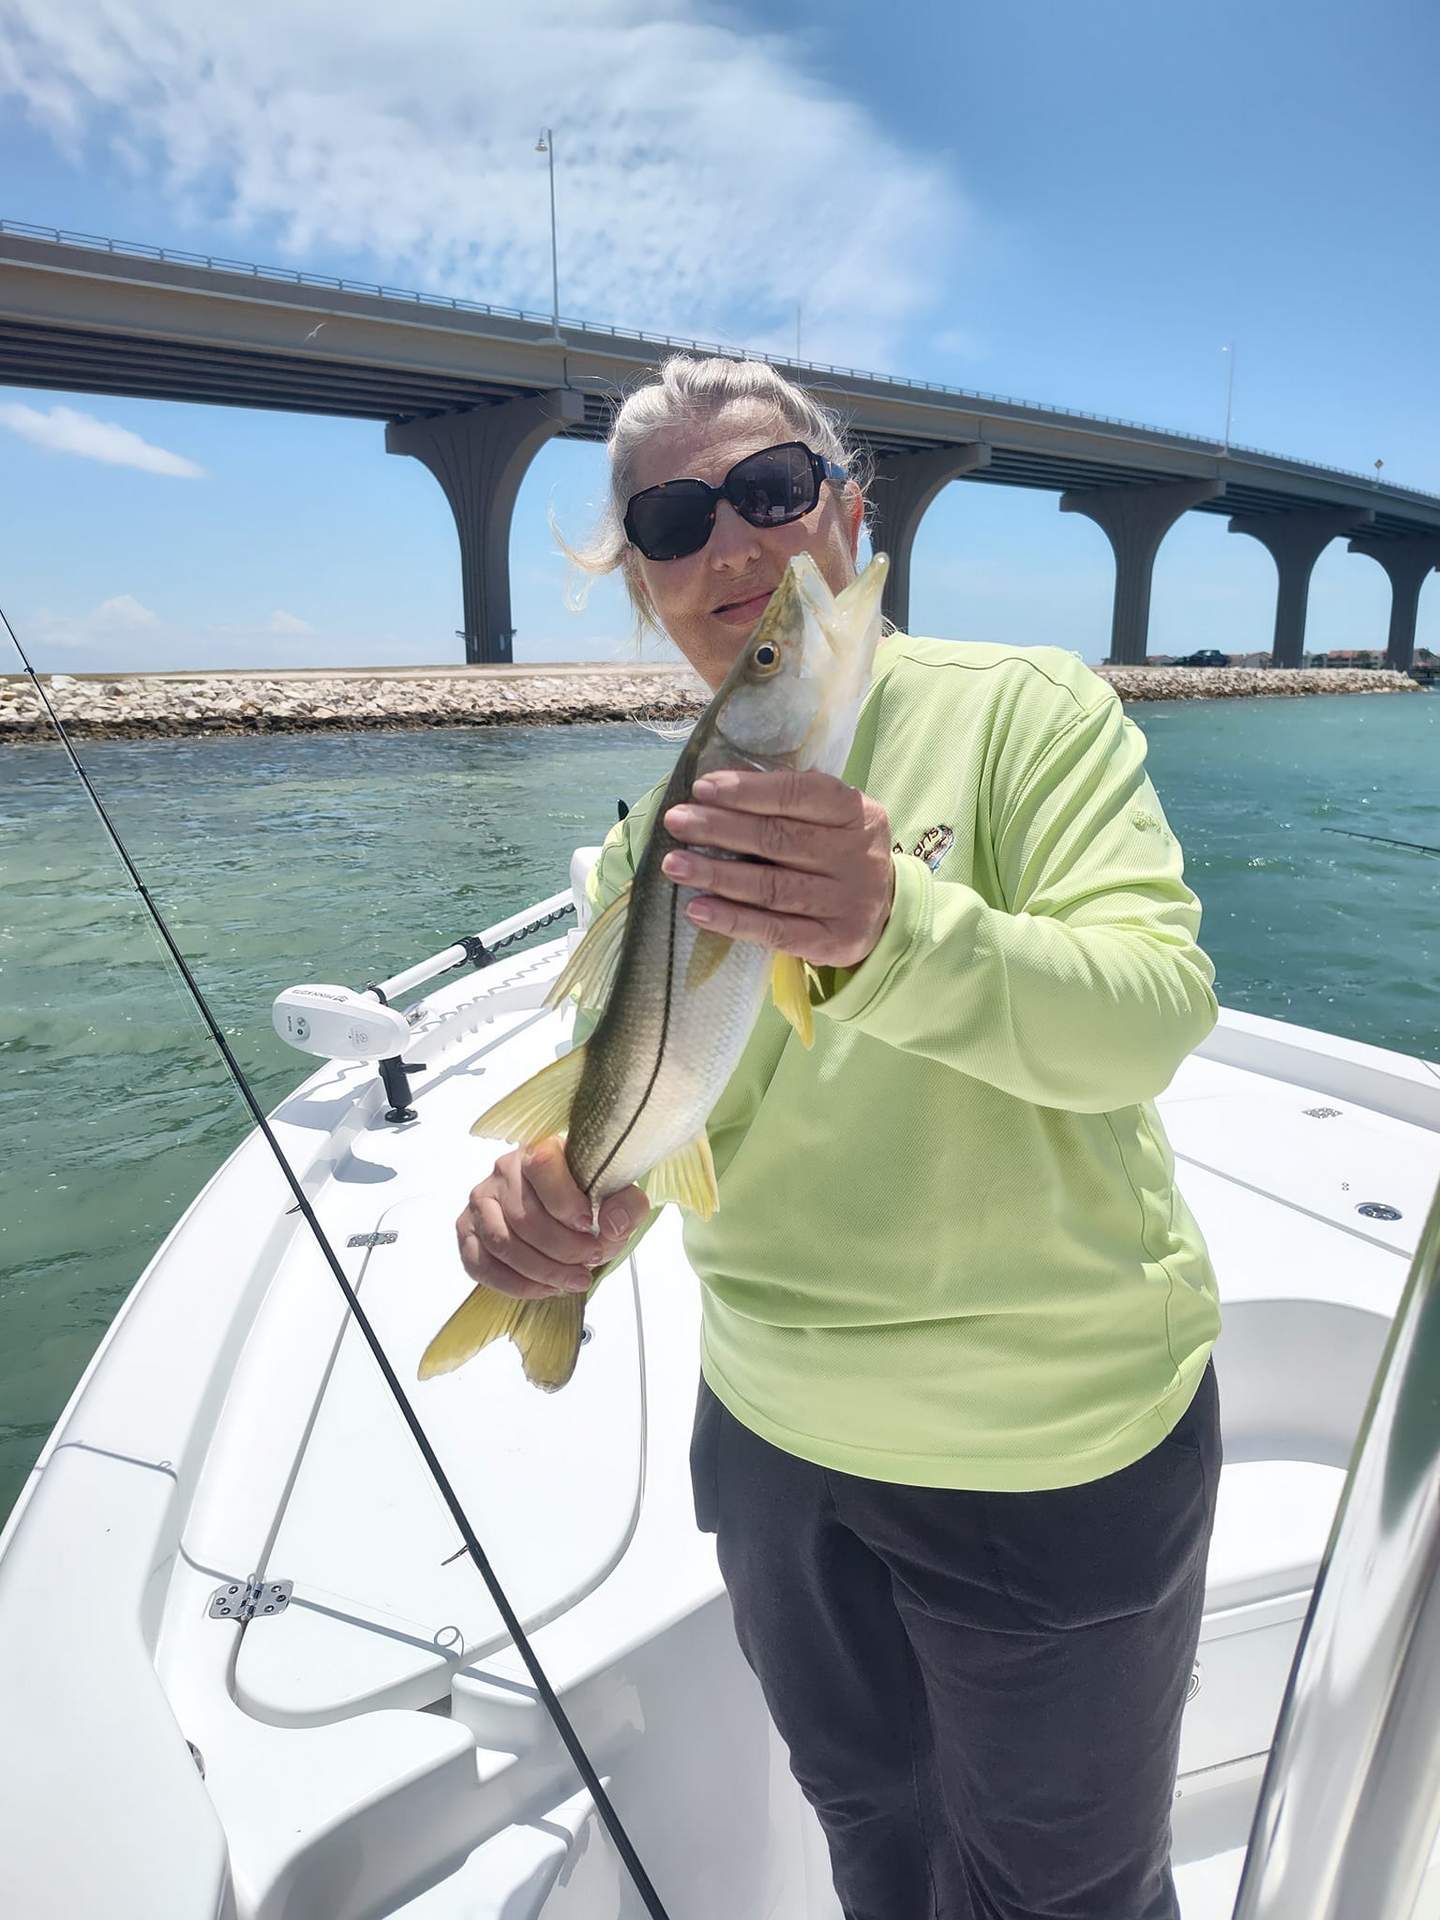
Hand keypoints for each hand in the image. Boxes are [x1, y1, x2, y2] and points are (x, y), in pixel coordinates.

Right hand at [455, 1136, 647, 1300]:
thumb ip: (626, 1205)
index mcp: (541, 1148)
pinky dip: (516, 1285)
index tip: (590, 1226)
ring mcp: (481, 1201)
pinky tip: (544, 1287)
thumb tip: (613, 1225)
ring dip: (543, 1271)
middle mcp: (503, 1170)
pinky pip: (481, 1265)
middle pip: (525, 1217)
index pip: (543, 1165)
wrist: (564, 1213)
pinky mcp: (467, 1230)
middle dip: (563, 1250)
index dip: (566, 1202)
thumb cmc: (587, 1200)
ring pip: (504, 1244)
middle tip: (590, 1263)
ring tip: (572, 1280)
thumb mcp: (617, 1198)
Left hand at [661, 769, 895, 969]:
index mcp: (857, 812)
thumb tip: (715, 789)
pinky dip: (732, 920)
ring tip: (675, 865)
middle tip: (676, 821)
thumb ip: (788, 803)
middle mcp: (857, 855)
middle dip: (720, 828)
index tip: (702, 788)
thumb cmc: (839, 853)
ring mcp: (849, 902)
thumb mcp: (831, 818)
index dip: (749, 790)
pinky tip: (697, 909)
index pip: (800, 794)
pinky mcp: (834, 942)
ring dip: (717, 875)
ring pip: (772, 887)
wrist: (885, 912)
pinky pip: (774, 931)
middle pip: (779, 840)